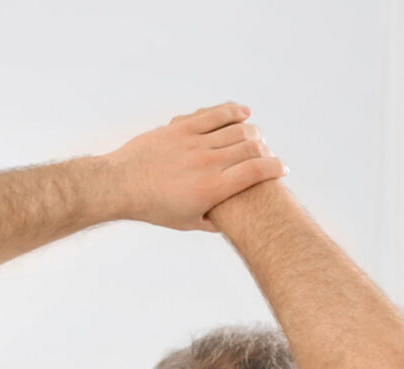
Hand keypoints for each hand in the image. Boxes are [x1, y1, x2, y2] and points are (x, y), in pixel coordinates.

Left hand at [100, 103, 286, 231]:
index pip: (256, 172)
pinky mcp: (181, 127)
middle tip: (267, 156)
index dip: (276, 169)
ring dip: (254, 131)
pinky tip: (245, 113)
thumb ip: (213, 221)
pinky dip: (235, 111)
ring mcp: (194, 142)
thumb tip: (233, 221)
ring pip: (237, 128)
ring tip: (257, 137)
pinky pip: (215, 113)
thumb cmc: (154, 208)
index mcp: (211, 190)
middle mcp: (206, 164)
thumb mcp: (187, 223)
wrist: (121, 185)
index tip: (282, 170)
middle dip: (266, 150)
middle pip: (251, 147)